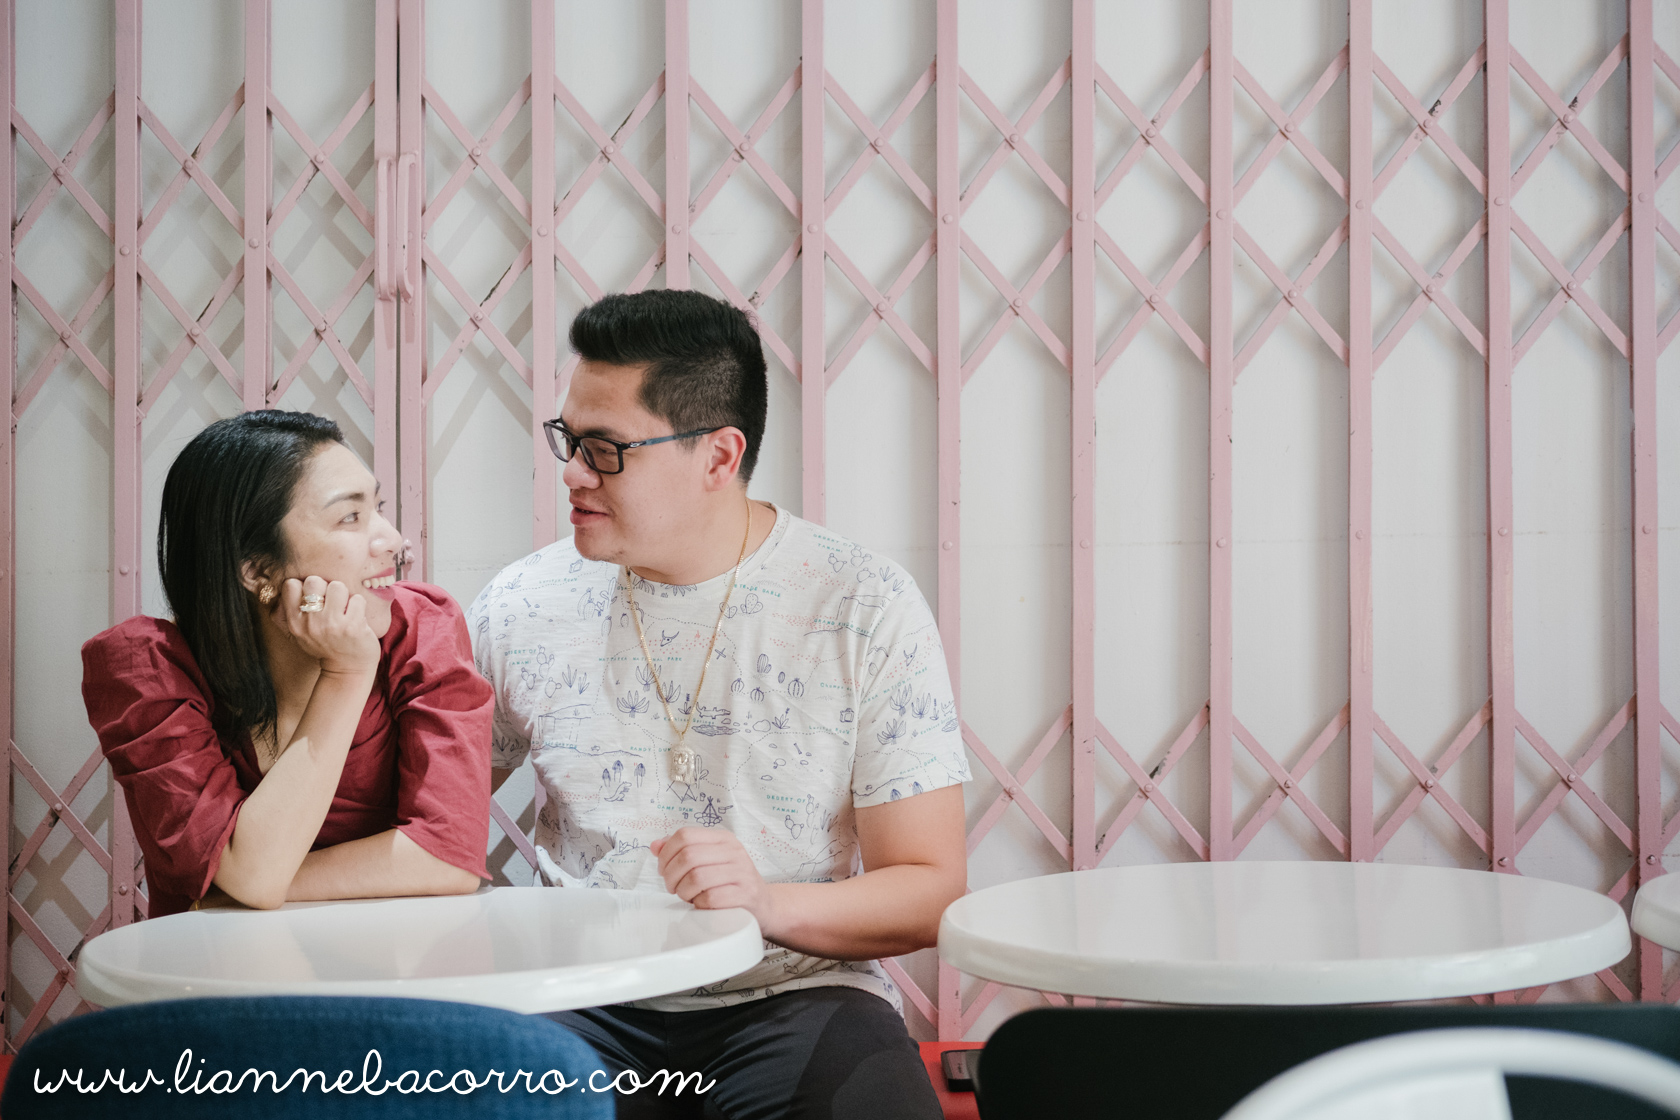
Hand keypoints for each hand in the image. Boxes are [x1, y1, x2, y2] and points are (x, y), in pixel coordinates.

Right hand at [276, 575, 379, 675]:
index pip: (291, 585)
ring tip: (344, 610)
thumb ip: (285, 612)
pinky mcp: (353, 627)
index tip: (314, 598)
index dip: (304, 586)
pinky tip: (356, 619)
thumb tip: (273, 587)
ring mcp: (332, 625)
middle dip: (326, 587)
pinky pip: (357, 599)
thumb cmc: (324, 645)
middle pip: (314, 581)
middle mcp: (310, 623)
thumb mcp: (298, 633)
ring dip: (345, 595)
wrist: (348, 670)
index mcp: (294, 623)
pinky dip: (359, 606)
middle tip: (332, 603)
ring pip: (337, 586)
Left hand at [651, 827, 777, 929]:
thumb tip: (655, 846)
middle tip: (673, 888)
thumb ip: (681, 852)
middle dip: (672, 876)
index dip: (666, 854)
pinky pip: (710, 898)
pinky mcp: (745, 895)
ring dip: (684, 892)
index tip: (664, 870)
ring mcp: (742, 873)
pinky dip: (699, 904)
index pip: (684, 835)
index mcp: (723, 839)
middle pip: (688, 857)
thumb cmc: (729, 884)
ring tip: (688, 896)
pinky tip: (702, 905)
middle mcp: (734, 852)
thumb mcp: (708, 861)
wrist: (763, 905)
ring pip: (697, 878)